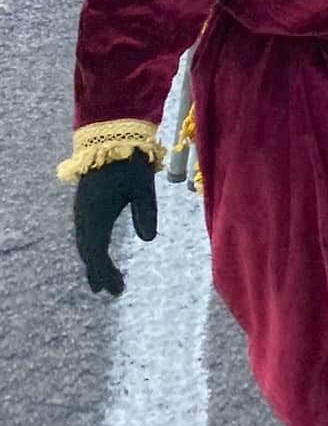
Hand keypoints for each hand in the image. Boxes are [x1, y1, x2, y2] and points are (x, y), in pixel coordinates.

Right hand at [74, 152, 157, 296]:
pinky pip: (85, 233)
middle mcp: (84, 216)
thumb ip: (146, 213)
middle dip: (99, 272)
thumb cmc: (131, 161)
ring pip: (85, 243)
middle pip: (88, 252)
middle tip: (112, 290)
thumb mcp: (143, 187)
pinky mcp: (84, 203)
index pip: (97, 254)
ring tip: (103, 279)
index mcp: (96, 215)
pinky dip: (91, 247)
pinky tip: (99, 252)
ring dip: (93, 261)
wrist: (112, 135)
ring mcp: (82, 209)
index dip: (106, 274)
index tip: (117, 290)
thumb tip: (149, 239)